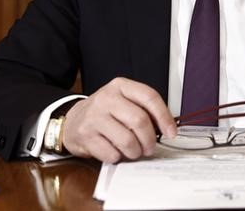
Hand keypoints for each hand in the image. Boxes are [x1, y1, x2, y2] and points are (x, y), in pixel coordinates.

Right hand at [61, 77, 176, 162]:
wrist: (73, 121)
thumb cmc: (105, 113)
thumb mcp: (123, 101)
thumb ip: (144, 109)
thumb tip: (167, 128)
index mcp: (120, 86)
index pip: (149, 97)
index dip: (164, 117)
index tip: (171, 132)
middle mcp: (106, 98)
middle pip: (140, 120)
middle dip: (149, 139)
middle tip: (150, 147)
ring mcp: (94, 117)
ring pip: (127, 140)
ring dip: (135, 152)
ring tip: (134, 151)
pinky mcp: (86, 136)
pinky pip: (111, 153)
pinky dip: (118, 157)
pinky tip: (116, 152)